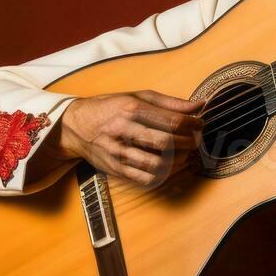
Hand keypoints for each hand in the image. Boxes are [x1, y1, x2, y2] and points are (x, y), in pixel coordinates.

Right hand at [54, 90, 205, 186]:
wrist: (75, 126)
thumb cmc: (111, 108)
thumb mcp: (138, 97)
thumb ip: (170, 103)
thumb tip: (200, 105)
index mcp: (131, 108)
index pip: (172, 121)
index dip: (193, 125)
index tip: (200, 125)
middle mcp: (123, 130)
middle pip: (166, 143)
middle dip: (188, 143)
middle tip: (195, 141)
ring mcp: (118, 152)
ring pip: (157, 164)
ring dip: (178, 162)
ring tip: (185, 154)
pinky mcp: (115, 169)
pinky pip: (146, 179)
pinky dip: (164, 175)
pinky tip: (171, 166)